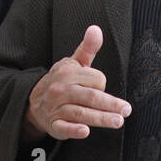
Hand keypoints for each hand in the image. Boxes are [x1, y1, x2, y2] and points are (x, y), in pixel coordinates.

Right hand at [22, 25, 131, 141]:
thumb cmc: (61, 81)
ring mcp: (57, 108)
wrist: (34, 100)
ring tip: (117, 121)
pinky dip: (74, 130)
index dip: (103, 85)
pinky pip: (64, 128)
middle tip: (126, 110)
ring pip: (81, 113)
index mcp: (68, 73)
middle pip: (91, 97)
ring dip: (100, 118)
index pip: (95, 80)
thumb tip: (96, 29)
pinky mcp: (54, 125)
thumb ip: (87, 48)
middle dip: (110, 104)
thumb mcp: (73, 63)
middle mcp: (61, 90)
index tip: (102, 90)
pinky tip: (85, 131)